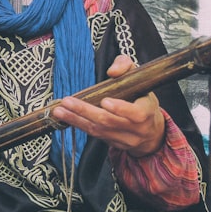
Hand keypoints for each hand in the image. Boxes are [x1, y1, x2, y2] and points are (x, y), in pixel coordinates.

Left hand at [50, 54, 165, 157]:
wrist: (151, 130)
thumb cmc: (142, 98)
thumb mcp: (139, 78)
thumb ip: (126, 66)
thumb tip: (112, 71)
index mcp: (147, 111)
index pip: (136, 114)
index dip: (120, 108)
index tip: (104, 101)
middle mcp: (137, 129)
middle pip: (110, 122)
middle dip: (86, 111)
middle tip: (67, 102)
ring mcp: (125, 140)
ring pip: (99, 131)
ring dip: (77, 120)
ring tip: (59, 111)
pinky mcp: (114, 144)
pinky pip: (95, 135)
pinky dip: (79, 126)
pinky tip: (66, 118)